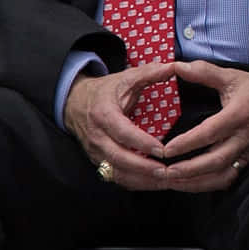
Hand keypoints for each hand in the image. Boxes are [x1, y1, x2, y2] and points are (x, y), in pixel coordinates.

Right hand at [63, 64, 172, 189]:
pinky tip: (154, 184)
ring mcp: (95, 152)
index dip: (142, 143)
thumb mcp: (126, 78)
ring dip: (140, 180)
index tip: (162, 149)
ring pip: (116, 172)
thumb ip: (149, 73)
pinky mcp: (98, 161)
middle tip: (167, 172)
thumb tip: (174, 66)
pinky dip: (134, 182)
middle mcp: (97, 137)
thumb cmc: (106, 91)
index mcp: (103, 115)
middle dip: (143, 168)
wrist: (74, 102)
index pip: (122, 133)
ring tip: (165, 181)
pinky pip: (115, 176)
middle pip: (118, 158)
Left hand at [156, 61, 248, 192]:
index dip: (187, 143)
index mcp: (239, 114)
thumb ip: (205, 72)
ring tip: (171, 183)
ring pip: (222, 175)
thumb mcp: (234, 76)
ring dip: (195, 182)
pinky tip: (190, 184)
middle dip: (187, 170)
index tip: (165, 150)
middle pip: (215, 161)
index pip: (210, 132)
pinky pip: (229, 178)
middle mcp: (244, 137)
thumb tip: (177, 66)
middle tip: (162, 172)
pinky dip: (208, 184)